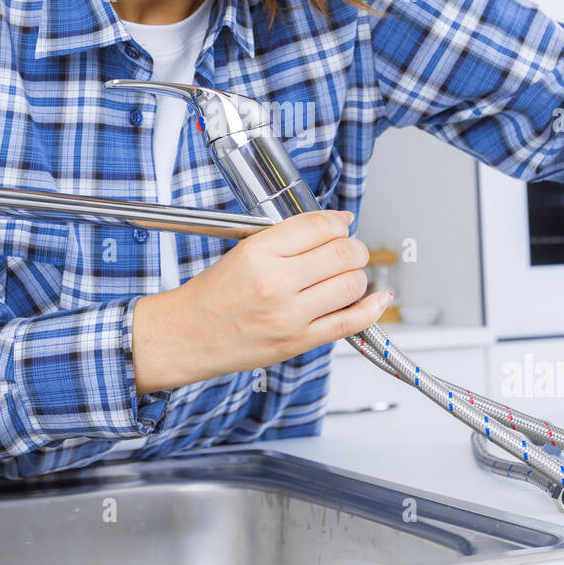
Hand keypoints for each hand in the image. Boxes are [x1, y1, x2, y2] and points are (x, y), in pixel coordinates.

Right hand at [132, 209, 389, 394]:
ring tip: (348, 275)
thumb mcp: (242, 250)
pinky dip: (371, 309)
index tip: (341, 225)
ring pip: (352, 285)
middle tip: (349, 249)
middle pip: (343, 253)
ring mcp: (290, 315)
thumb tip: (333, 226)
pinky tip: (377, 299)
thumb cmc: (210, 296)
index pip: (319, 226)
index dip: (338, 222)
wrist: (186, 336)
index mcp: (259, 252)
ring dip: (358, 276)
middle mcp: (276, 282)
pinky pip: (350, 323)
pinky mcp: (299, 342)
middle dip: (354, 247)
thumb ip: (287, 238)